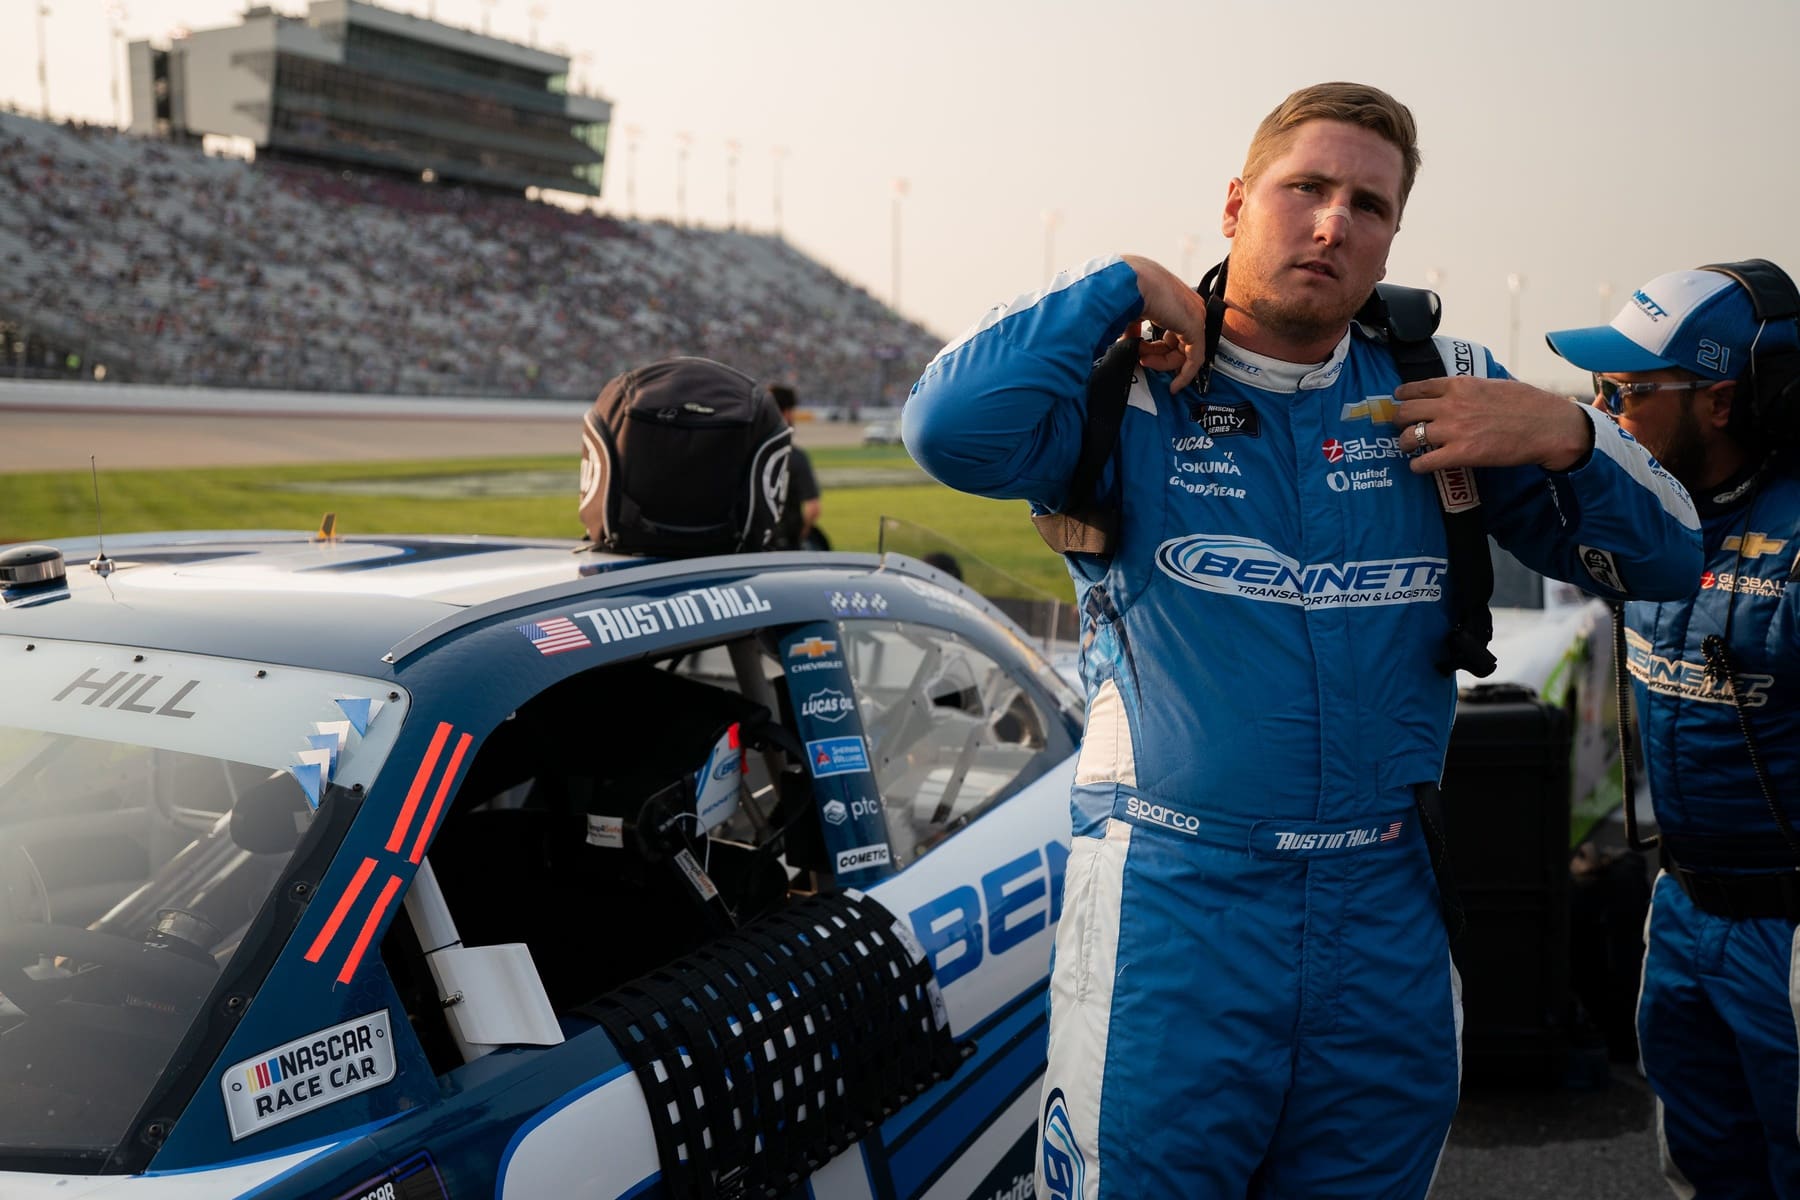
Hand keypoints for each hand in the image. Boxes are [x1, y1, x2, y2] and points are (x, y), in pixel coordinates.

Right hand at [1121, 254, 1212, 391]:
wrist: (1129, 281)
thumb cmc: (1126, 289)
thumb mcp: (1131, 312)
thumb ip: (1134, 327)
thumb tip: (1129, 342)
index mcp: (1174, 300)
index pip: (1173, 332)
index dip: (1156, 349)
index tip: (1140, 356)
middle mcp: (1188, 307)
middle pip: (1179, 343)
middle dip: (1157, 356)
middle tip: (1139, 358)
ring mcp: (1194, 316)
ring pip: (1185, 353)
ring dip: (1162, 363)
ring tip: (1142, 359)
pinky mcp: (1195, 327)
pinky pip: (1195, 359)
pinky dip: (1185, 375)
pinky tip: (1174, 387)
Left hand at [1391, 377, 1593, 473]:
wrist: (1548, 426)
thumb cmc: (1527, 404)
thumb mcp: (1493, 384)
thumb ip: (1469, 389)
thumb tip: (1457, 393)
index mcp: (1459, 385)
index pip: (1417, 387)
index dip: (1403, 396)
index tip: (1398, 400)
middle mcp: (1451, 405)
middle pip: (1406, 412)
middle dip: (1399, 421)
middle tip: (1402, 427)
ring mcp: (1454, 430)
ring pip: (1410, 436)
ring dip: (1405, 443)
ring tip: (1408, 447)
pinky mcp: (1461, 454)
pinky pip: (1424, 462)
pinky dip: (1417, 466)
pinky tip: (1419, 466)